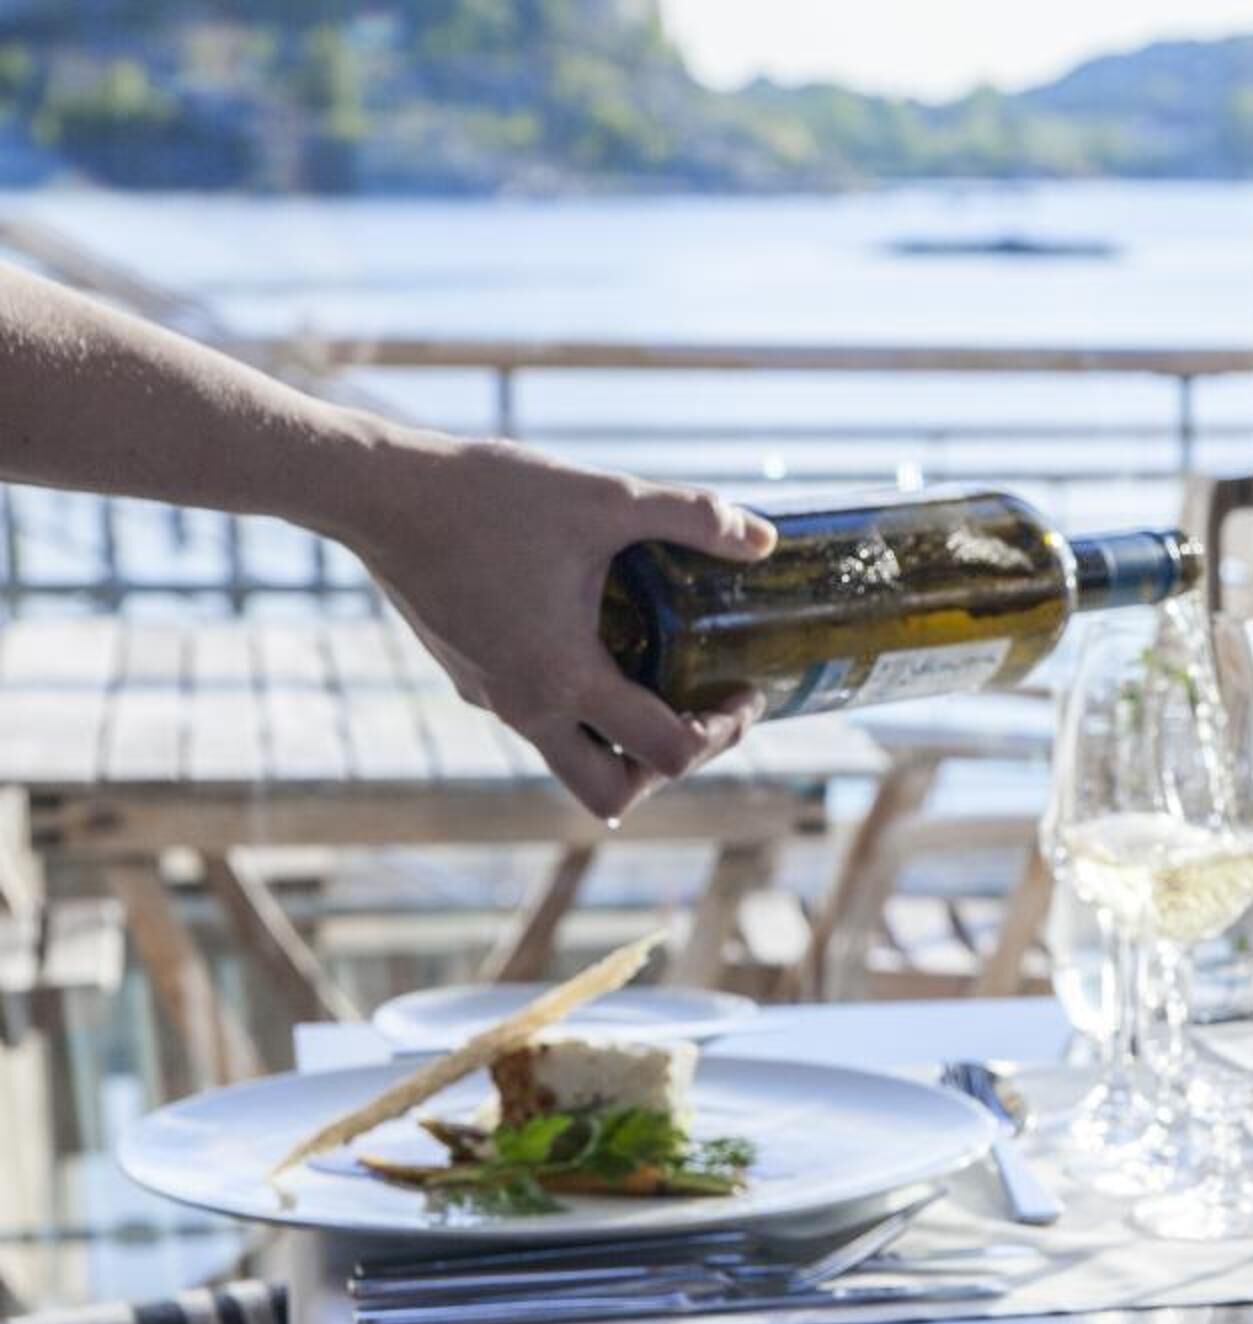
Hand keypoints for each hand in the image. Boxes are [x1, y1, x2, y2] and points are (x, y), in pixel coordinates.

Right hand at [340, 432, 777, 819]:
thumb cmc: (486, 496)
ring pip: (569, 759)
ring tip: (662, 680)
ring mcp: (490, 697)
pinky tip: (604, 641)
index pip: (664, 755)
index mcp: (563, 682)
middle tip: (700, 713)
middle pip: (610, 792)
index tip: (743, 692)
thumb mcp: (604, 498)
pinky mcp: (468, 674)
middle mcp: (524, 708)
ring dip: (621, 741)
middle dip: (664, 770)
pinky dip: (580, 705)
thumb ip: (691, 517)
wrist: (375, 489)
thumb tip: (765, 538)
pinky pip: (537, 717)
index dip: (720, 734)